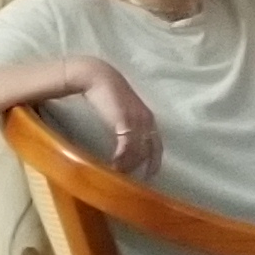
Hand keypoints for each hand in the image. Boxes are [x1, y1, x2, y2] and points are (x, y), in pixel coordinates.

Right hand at [73, 58, 165, 176]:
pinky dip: (121, 159)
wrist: (97, 78)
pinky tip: (113, 165)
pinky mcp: (124, 122)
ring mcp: (137, 121)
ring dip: (127, 165)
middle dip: (138, 166)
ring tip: (116, 172)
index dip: (154, 161)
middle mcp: (146, 121)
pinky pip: (126, 147)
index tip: (149, 175)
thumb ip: (127, 125)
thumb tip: (123, 140)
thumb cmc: (108, 94)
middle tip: (127, 177)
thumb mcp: (122, 111)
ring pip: (137, 152)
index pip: (157, 144)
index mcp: (148, 118)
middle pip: (148, 151)